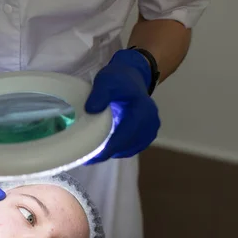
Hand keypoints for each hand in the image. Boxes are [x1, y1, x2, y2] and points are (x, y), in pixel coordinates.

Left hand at [84, 48, 160, 163]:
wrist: (132, 79)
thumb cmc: (118, 80)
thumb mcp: (106, 80)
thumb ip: (100, 93)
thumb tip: (91, 110)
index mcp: (143, 110)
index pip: (126, 134)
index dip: (109, 147)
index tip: (92, 157)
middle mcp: (150, 122)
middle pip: (127, 145)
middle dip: (107, 153)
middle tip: (86, 158)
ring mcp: (150, 130)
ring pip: (128, 149)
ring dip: (112, 152)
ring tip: (92, 153)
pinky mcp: (146, 136)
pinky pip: (130, 148)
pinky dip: (117, 150)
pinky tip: (104, 148)